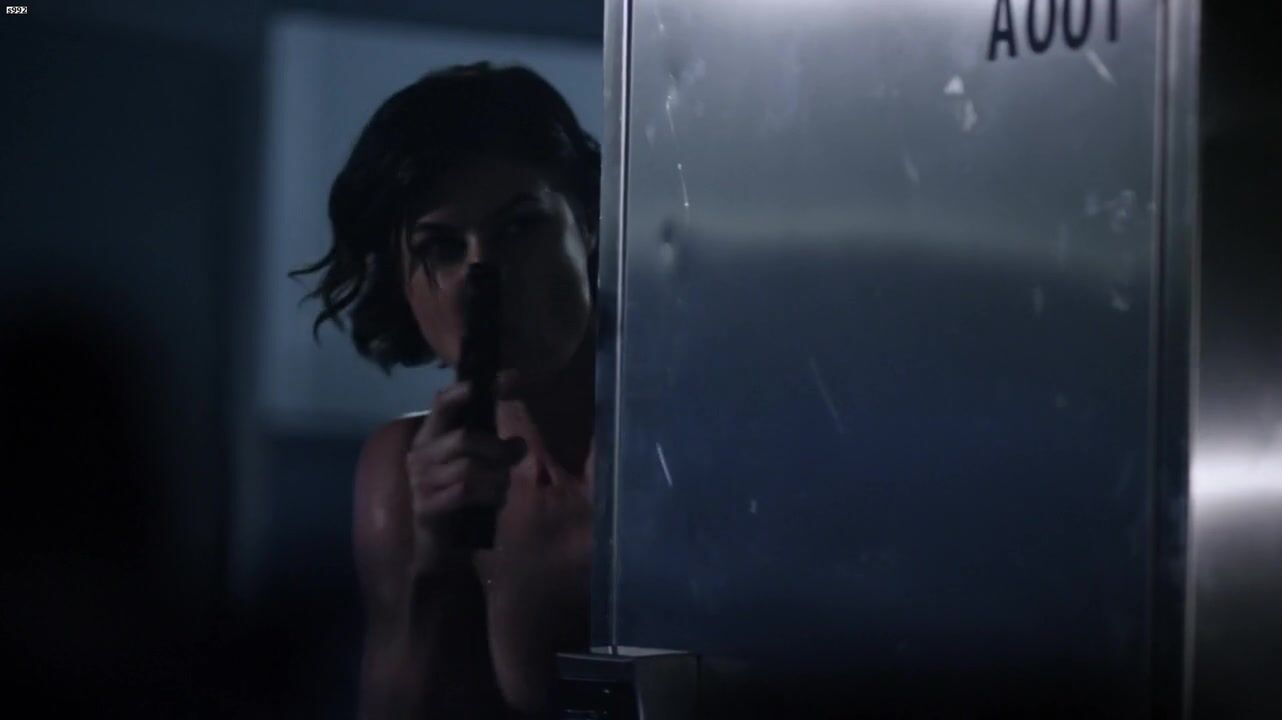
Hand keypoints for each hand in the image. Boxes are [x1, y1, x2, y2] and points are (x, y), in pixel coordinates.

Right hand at [404, 380, 526, 571]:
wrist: (443, 547)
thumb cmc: (464, 499)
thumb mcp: (483, 467)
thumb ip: (497, 448)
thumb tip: (519, 444)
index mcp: (430, 436)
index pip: (443, 402)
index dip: (470, 389)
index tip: (507, 379)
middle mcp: (419, 454)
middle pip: (464, 438)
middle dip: (496, 449)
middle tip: (511, 458)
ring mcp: (420, 482)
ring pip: (470, 468)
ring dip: (496, 478)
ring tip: (500, 487)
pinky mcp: (426, 507)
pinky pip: (466, 492)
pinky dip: (489, 495)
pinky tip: (494, 501)